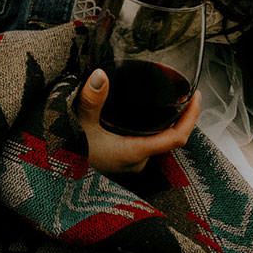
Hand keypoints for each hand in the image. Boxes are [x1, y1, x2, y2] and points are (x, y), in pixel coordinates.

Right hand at [75, 68, 202, 175]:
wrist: (56, 177)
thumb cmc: (68, 156)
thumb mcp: (78, 124)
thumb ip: (90, 100)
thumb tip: (100, 75)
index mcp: (134, 152)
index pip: (177, 137)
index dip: (191, 117)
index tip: (196, 96)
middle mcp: (136, 162)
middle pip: (169, 138)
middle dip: (178, 116)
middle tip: (182, 93)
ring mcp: (129, 165)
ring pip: (156, 142)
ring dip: (163, 124)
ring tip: (166, 101)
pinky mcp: (120, 164)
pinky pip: (144, 146)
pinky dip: (149, 130)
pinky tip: (142, 119)